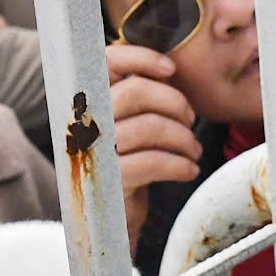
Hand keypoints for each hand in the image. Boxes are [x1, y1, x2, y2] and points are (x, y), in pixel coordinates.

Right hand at [105, 43, 201, 251]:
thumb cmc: (123, 164)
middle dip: (174, 102)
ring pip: (150, 126)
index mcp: (85, 102)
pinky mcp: (108, 181)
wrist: (108, 218)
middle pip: (136, 91)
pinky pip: (153, 162)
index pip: (106, 62)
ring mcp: (93, 152)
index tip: (170, 69)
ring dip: (184, 137)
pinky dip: (180, 164)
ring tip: (194, 149)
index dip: (140, 57)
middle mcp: (82, 122)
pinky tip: (189, 170)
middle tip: (190, 119)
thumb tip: (169, 71)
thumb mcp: (126, 124)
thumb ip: (138, 95)